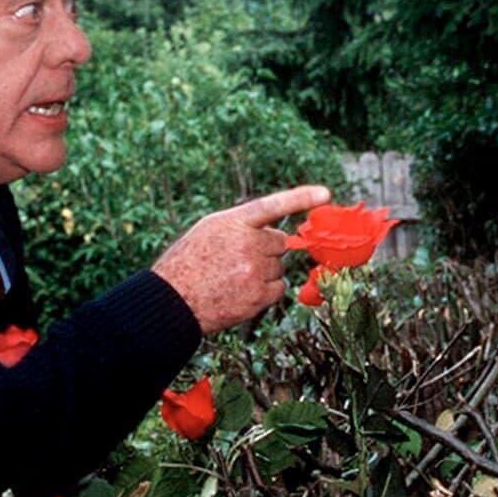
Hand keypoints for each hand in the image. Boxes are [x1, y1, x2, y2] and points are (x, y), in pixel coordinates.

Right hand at [153, 185, 331, 333]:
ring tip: (234, 277)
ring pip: (279, 266)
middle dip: (265, 250)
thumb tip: (277, 234)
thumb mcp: (209, 230)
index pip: (272, 206)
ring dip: (264, 271)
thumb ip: (242, 225)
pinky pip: (279, 287)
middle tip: (237, 260)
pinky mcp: (258, 296)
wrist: (172, 301)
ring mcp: (254, 271)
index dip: (300, 198)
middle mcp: (246, 244)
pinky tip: (243, 291)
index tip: (325, 195)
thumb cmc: (188, 262)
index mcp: (232, 222)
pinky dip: (267, 290)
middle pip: (279, 243)